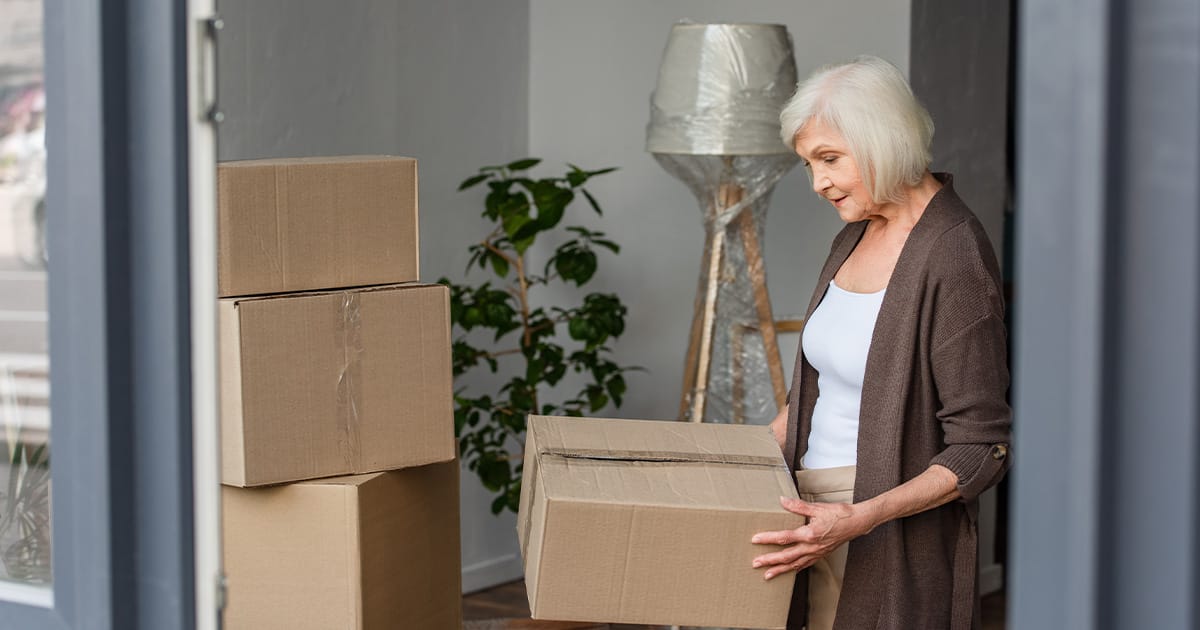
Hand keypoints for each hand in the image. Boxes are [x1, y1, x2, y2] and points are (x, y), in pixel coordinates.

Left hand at [749, 496, 873, 579]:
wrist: (856, 523)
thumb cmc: (839, 514)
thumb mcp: (817, 508)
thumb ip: (798, 506)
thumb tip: (783, 501)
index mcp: (809, 534)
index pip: (784, 538)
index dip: (768, 539)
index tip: (755, 540)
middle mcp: (812, 547)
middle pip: (786, 556)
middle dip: (770, 561)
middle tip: (755, 564)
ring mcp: (816, 553)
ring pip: (795, 565)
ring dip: (780, 570)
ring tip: (767, 575)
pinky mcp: (820, 555)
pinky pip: (805, 565)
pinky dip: (794, 569)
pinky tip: (788, 571)